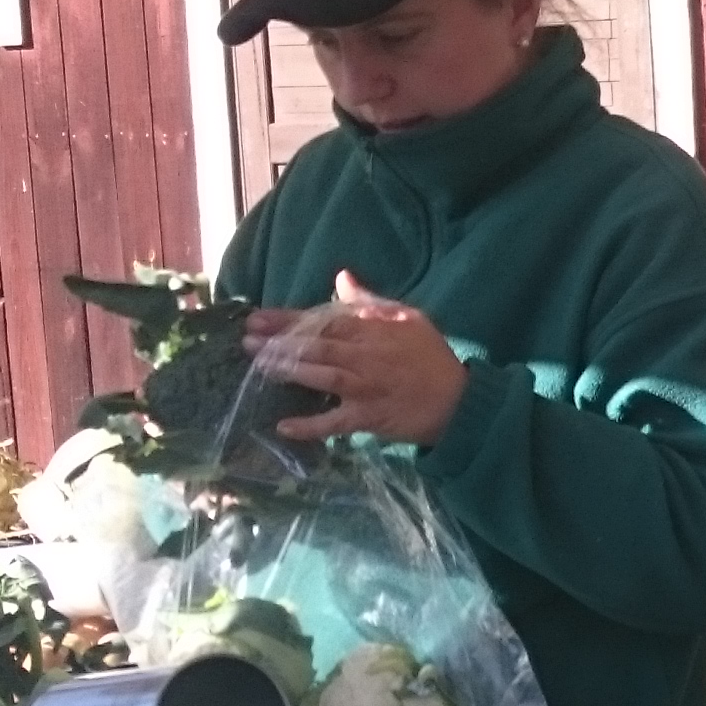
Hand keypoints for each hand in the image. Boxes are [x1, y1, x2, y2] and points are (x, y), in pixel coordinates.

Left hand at [244, 271, 469, 445]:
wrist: (459, 401)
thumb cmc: (432, 357)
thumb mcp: (408, 318)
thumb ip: (371, 300)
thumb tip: (342, 277)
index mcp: (373, 330)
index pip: (323, 320)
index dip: (288, 319)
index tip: (257, 317)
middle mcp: (365, 357)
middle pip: (316, 345)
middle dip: (279, 342)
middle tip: (246, 340)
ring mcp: (365, 388)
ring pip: (321, 376)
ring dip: (288, 372)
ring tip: (258, 367)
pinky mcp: (368, 417)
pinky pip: (335, 423)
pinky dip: (310, 426)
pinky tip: (283, 427)